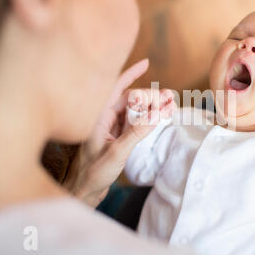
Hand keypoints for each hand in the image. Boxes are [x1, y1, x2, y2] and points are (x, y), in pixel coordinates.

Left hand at [63, 59, 176, 206]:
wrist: (84, 191)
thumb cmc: (92, 173)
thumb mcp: (117, 153)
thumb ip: (136, 133)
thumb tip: (157, 114)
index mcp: (98, 116)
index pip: (116, 88)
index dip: (131, 73)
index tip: (146, 63)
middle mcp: (103, 118)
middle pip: (130, 99)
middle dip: (150, 96)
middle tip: (170, 100)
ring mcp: (110, 127)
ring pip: (133, 110)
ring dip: (150, 108)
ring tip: (169, 108)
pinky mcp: (115, 136)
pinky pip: (133, 121)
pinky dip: (146, 118)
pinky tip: (157, 117)